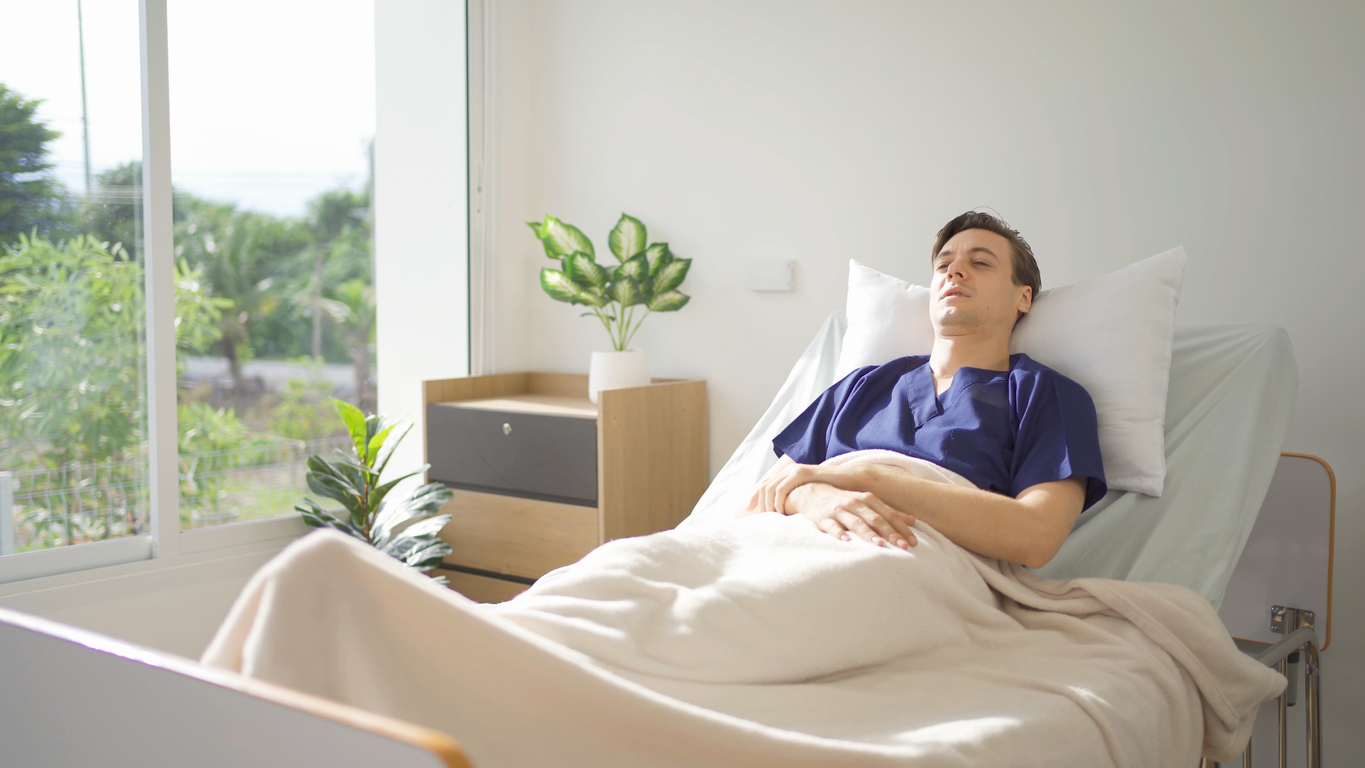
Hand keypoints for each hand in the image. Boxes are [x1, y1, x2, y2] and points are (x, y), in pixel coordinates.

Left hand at [745, 459, 823, 514]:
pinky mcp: (801, 473)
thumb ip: (795, 498)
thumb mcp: (807, 494)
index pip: (764, 484)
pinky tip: (780, 511)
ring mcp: (794, 470)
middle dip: (759, 502)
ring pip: (771, 488)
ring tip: (771, 516)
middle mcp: (788, 470)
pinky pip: (782, 488)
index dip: (754, 496)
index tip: (748, 509)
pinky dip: (778, 500)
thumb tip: (782, 511)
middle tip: (761, 517)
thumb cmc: (829, 491)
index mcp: (787, 474)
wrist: (847, 480)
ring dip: (768, 504)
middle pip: (764, 486)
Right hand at [786, 482, 916, 548]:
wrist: (810, 491)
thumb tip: (912, 520)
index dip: (902, 527)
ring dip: (868, 534)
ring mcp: (839, 510)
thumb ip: (887, 510)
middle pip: (876, 519)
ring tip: (879, 545)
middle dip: (890, 533)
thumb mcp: (865, 501)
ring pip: (856, 522)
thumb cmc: (842, 499)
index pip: (889, 514)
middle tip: (903, 547)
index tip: (913, 541)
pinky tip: (846, 541)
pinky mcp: (823, 518)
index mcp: (867, 499)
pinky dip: (839, 533)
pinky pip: (831, 526)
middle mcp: (855, 503)